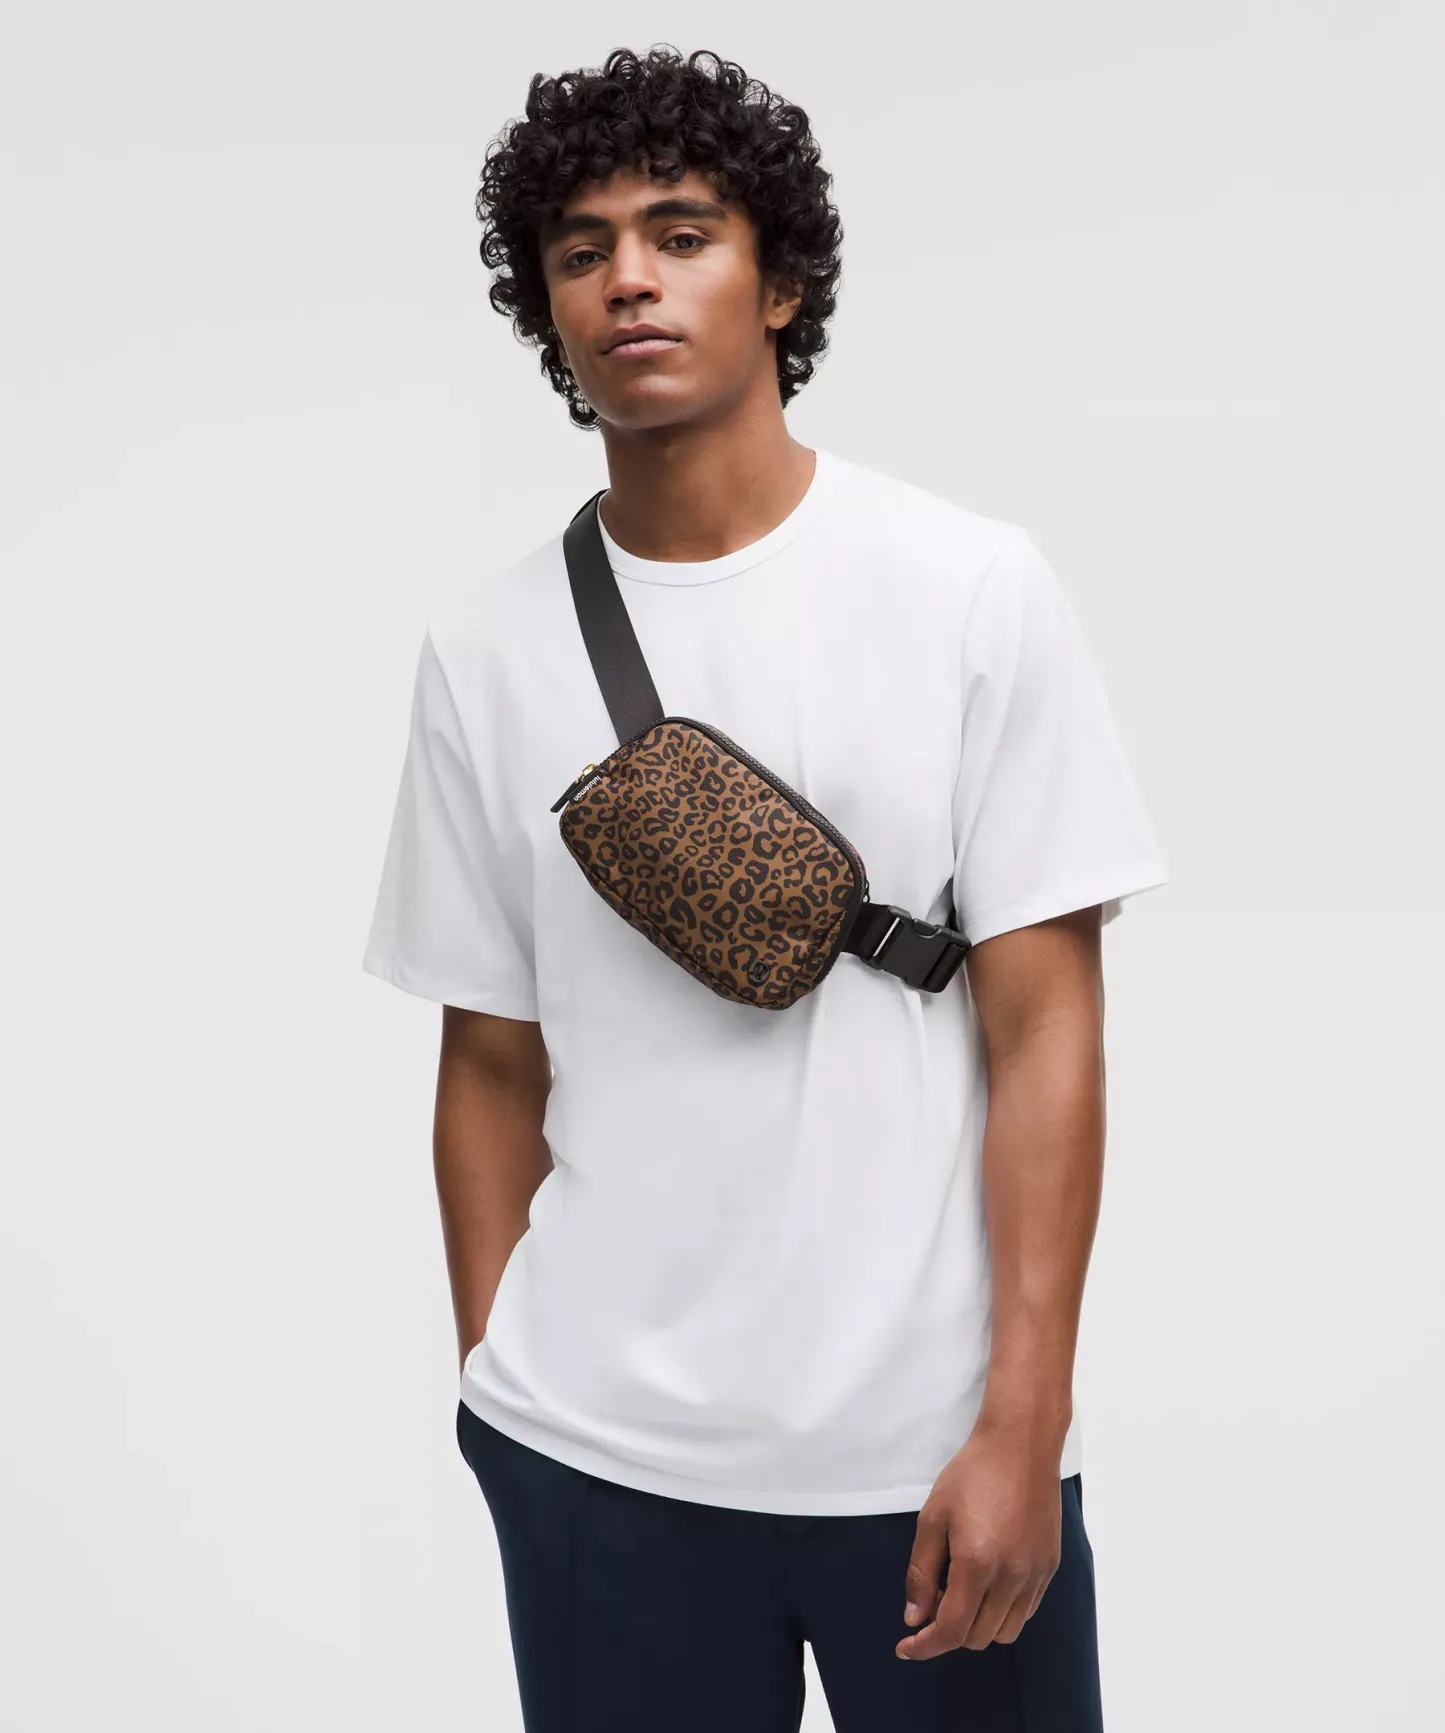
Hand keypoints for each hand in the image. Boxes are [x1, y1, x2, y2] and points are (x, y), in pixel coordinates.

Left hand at [896, 1417, 1062, 1659]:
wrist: (1020, 1446)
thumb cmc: (972, 1474)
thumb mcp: (932, 1517)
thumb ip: (921, 1572)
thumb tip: (915, 1617)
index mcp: (977, 1564)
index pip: (951, 1630)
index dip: (925, 1646)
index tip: (906, 1647)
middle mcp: (1011, 1577)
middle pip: (978, 1637)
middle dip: (949, 1631)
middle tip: (933, 1599)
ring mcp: (1035, 1575)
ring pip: (1005, 1631)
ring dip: (978, 1625)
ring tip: (962, 1590)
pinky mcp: (1050, 1567)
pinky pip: (1026, 1611)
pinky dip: (1003, 1611)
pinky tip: (988, 1583)